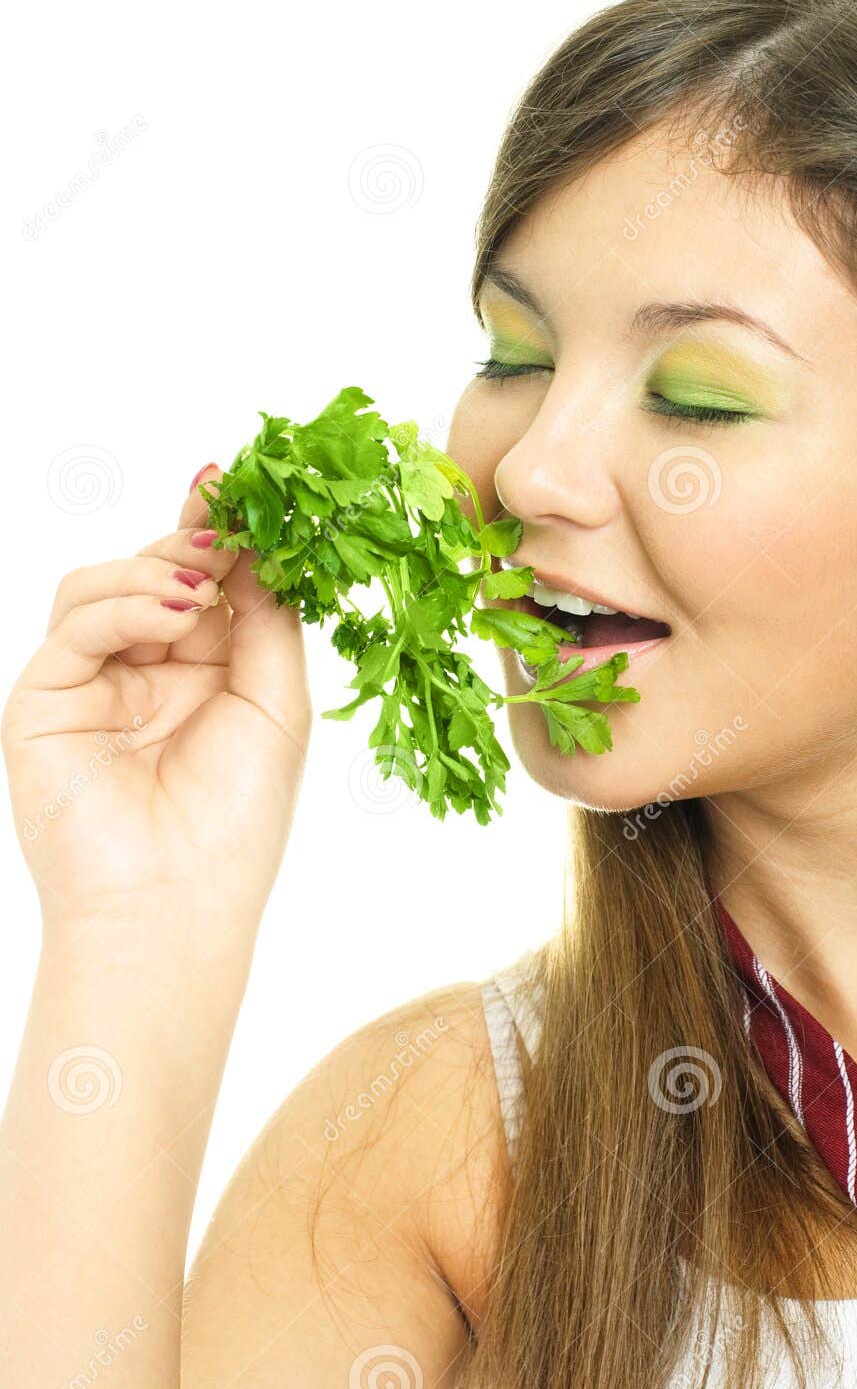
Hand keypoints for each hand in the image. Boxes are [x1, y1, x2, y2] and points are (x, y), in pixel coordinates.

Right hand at [2, 466, 311, 939]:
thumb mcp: (277, 703)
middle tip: (226, 521)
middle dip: (194, 538)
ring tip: (202, 589)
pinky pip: (76, 622)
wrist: (173, 905)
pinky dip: (124, 603)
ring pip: (104, 582)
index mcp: (208, 671)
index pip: (209, 580)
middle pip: (156, 569)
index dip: (226, 532)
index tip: (244, 483)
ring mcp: (93, 680)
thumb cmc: (237, 820)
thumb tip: (257, 538)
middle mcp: (148, 668)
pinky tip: (174, 614)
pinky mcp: (46, 696)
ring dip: (158, 568)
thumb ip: (267, 617)